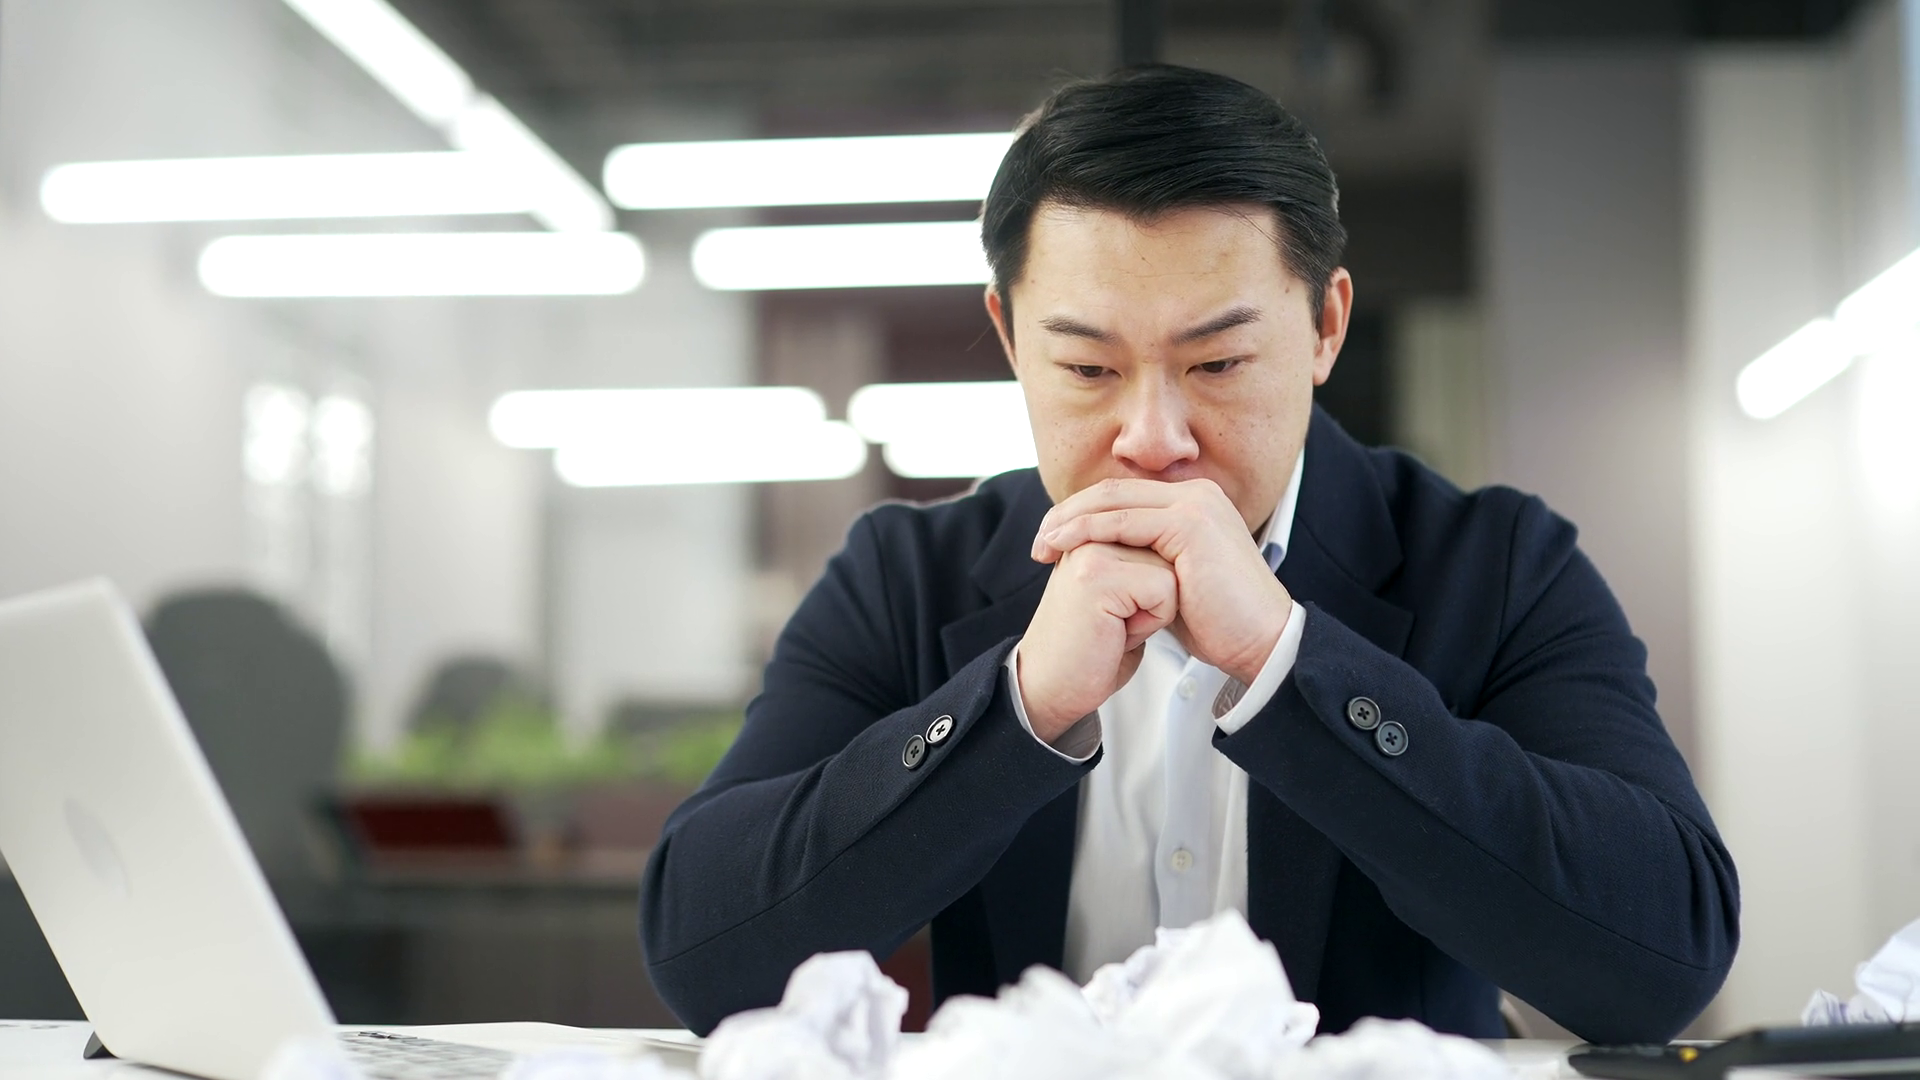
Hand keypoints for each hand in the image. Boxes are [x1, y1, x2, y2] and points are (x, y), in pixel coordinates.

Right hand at [1016, 541, 1177, 742]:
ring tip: (1114, 624)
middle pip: (1169, 551)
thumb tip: (1184, 548)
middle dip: (1156, 594)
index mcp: (1092, 531)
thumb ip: (1140, 562)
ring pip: (1170, 570)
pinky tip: (1115, 632)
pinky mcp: (1099, 576)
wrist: (1050, 686)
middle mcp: (1088, 532)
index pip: (1160, 537)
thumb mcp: (1117, 593)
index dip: (1154, 583)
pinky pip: (1164, 591)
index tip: (1114, 608)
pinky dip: (1150, 622)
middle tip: (1114, 620)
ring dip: (1154, 609)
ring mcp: (1092, 552)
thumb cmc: (1087, 648)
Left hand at [1031, 478, 1291, 684]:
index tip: (1051, 539)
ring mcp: (1195, 505)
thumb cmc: (1218, 622)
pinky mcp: (1190, 524)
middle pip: (1113, 490)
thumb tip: (1105, 559)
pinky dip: (1087, 532)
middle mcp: (1197, 494)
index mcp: (1194, 501)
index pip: (1124, 495)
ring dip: (1070, 521)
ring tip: (1042, 544)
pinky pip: (1123, 522)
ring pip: (1113, 501)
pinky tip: (1063, 546)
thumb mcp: (1170, 582)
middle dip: (1068, 512)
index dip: (1082, 512)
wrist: (1259, 641)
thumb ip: (1144, 561)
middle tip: (1038, 539)